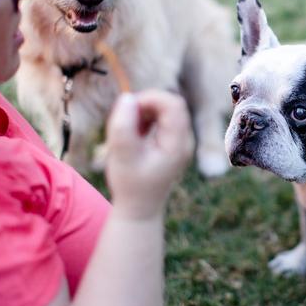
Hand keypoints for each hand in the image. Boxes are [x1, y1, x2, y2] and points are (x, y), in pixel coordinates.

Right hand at [105, 90, 193, 218]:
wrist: (140, 208)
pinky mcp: (172, 141)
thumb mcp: (121, 156)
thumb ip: (122, 126)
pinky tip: (135, 133)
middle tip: (125, 121)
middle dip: (145, 104)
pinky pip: (163, 117)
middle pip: (171, 104)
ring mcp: (180, 140)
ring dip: (144, 111)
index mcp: (178, 144)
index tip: (128, 110)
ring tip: (129, 130)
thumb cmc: (129, 184)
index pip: (173, 104)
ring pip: (166, 109)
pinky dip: (147, 118)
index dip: (150, 98)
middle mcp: (185, 140)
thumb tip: (128, 97)